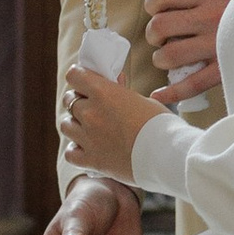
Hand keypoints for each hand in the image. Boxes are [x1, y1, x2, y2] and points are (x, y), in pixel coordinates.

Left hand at [61, 58, 166, 181]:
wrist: (168, 155)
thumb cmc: (161, 125)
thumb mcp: (143, 100)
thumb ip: (121, 92)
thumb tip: (114, 83)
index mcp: (104, 92)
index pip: (74, 75)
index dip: (79, 76)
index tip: (84, 80)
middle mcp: (91, 113)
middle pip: (69, 100)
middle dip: (78, 101)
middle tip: (91, 105)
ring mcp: (89, 138)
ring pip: (66, 125)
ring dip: (75, 124)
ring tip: (88, 128)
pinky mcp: (92, 160)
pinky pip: (70, 152)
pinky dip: (76, 149)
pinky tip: (88, 148)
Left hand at [145, 0, 233, 100]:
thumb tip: (161, 3)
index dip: (152, 3)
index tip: (156, 9)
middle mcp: (211, 18)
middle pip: (160, 26)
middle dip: (154, 33)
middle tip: (161, 36)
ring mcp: (217, 45)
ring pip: (170, 55)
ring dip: (161, 58)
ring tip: (168, 57)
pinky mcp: (225, 70)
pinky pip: (191, 84)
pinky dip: (170, 92)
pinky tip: (158, 94)